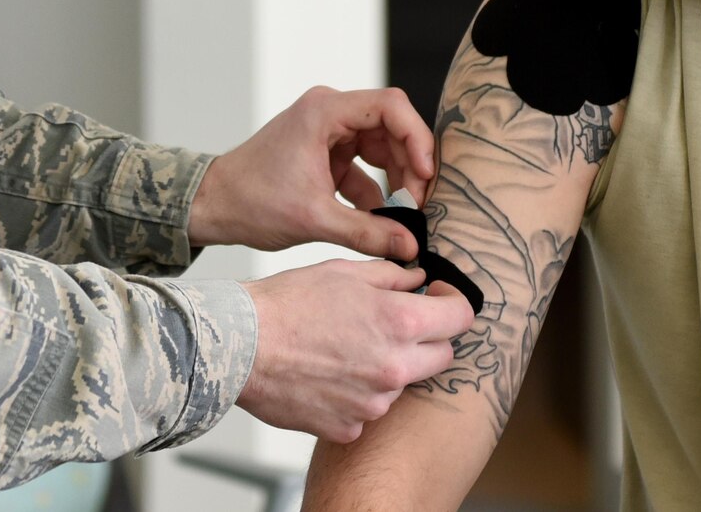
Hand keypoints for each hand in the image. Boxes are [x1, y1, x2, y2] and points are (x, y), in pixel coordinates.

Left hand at [188, 86, 434, 260]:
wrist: (214, 206)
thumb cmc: (251, 202)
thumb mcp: (314, 220)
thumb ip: (366, 232)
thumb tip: (411, 245)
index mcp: (323, 111)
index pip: (389, 106)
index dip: (416, 137)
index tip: (426, 173)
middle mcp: (328, 113)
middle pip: (391, 126)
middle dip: (409, 163)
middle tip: (420, 202)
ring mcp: (328, 132)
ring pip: (382, 146)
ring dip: (396, 179)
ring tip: (406, 214)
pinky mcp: (326, 153)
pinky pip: (365, 165)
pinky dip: (377, 190)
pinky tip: (383, 221)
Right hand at [237, 259, 475, 443]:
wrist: (240, 347)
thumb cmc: (286, 304)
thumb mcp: (343, 272)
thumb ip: (391, 276)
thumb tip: (418, 280)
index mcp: (399, 322)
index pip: (459, 318)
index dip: (451, 304)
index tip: (438, 300)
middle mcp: (395, 368)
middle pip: (441, 356)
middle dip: (426, 338)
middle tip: (391, 324)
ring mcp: (373, 403)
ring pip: (401, 384)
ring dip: (386, 368)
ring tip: (343, 349)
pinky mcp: (349, 427)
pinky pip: (367, 410)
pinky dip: (355, 395)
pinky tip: (326, 375)